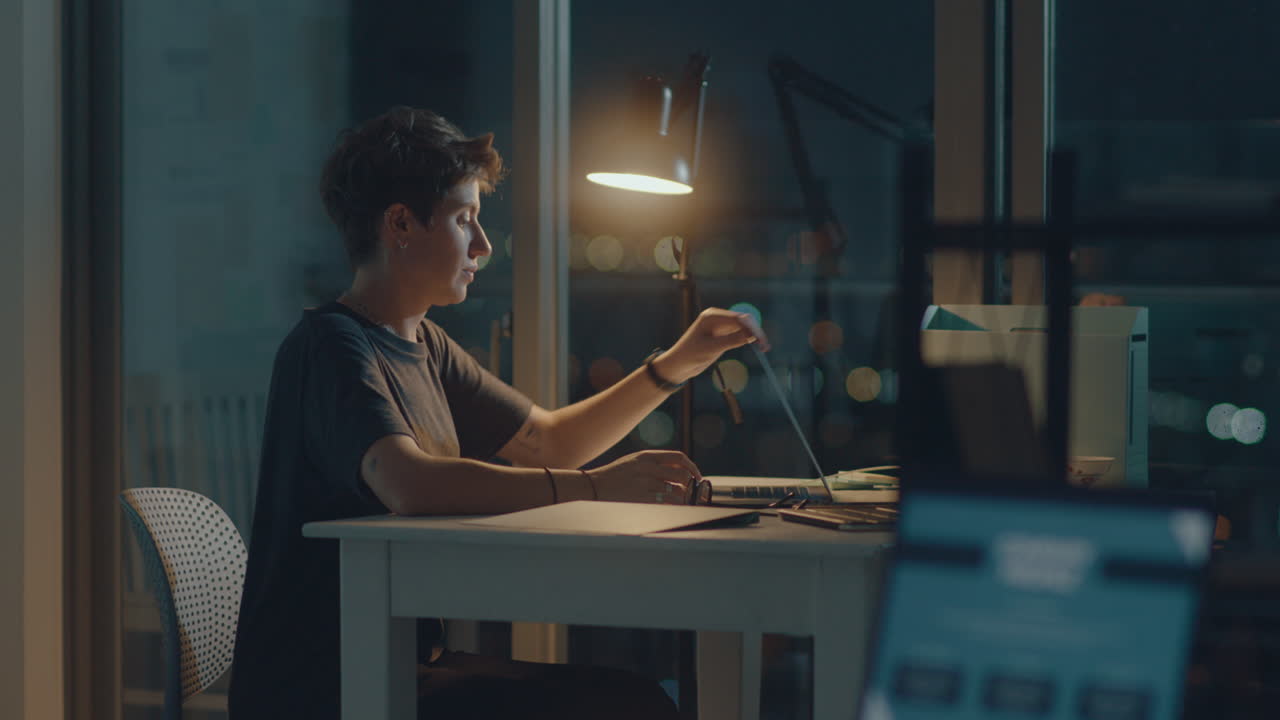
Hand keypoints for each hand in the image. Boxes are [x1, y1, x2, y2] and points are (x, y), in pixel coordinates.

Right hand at [586, 450, 701, 504]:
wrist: (593, 487)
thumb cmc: (614, 476)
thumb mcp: (634, 462)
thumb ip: (654, 464)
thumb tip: (680, 472)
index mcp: (646, 456)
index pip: (678, 458)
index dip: (692, 467)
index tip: (696, 476)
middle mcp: (647, 468)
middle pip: (681, 475)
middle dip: (690, 485)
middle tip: (691, 492)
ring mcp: (645, 484)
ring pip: (677, 491)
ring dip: (683, 498)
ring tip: (682, 502)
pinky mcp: (642, 499)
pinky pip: (666, 503)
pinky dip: (674, 506)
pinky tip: (673, 508)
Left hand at [654, 308, 770, 384]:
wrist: (678, 365)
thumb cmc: (690, 355)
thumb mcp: (712, 349)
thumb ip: (732, 340)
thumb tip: (752, 334)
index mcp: (712, 316)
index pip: (738, 319)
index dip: (752, 329)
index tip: (761, 341)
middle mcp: (717, 318)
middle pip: (743, 321)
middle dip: (755, 332)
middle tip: (765, 347)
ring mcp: (720, 326)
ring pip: (743, 327)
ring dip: (753, 336)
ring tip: (764, 348)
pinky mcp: (722, 335)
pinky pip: (739, 333)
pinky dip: (748, 339)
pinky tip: (756, 346)